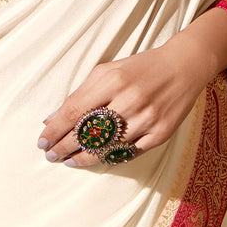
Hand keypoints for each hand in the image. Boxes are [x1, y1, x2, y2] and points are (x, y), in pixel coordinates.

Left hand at [36, 41, 206, 167]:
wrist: (183, 67)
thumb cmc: (140, 68)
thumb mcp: (108, 70)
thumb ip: (81, 93)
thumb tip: (53, 118)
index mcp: (113, 80)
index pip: (75, 111)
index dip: (56, 130)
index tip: (42, 141)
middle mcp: (129, 100)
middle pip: (89, 133)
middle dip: (64, 147)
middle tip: (51, 155)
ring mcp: (146, 119)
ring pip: (107, 148)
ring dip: (83, 157)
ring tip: (69, 160)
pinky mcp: (160, 134)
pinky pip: (128, 153)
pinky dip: (109, 158)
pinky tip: (96, 159)